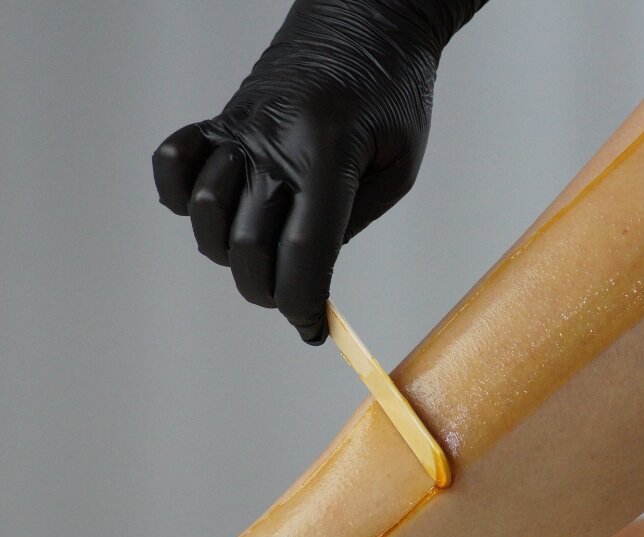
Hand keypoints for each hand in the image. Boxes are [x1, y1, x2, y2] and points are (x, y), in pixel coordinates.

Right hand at [152, 0, 484, 344]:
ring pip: (207, 214)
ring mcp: (241, 128)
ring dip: (229, 253)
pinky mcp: (223, 118)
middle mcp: (274, 142)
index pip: (305, 253)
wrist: (370, 21)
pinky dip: (181, 198)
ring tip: (263, 254)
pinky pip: (174, 163)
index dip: (304, 305)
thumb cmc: (397, 94)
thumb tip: (309, 271)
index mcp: (328, 154)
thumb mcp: (400, 166)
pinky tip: (216, 212)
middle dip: (270, 291)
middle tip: (292, 297)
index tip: (310, 330)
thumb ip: (353, 220)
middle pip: (248, 246)